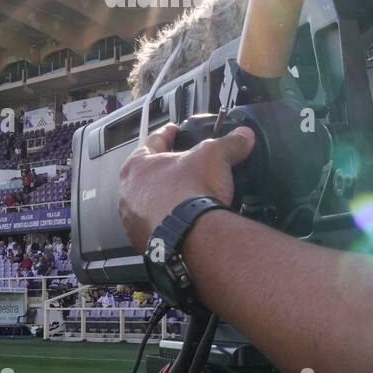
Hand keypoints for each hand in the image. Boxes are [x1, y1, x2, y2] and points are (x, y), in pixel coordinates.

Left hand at [117, 121, 255, 250]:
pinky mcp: (144, 241)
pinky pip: (155, 225)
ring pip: (149, 202)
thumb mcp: (215, 156)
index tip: (173, 130)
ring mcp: (134, 219)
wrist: (192, 236)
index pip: (153, 141)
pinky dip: (167, 221)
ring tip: (183, 197)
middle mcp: (129, 193)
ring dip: (163, 198)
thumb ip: (229, 143)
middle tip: (182, 167)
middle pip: (148, 174)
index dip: (167, 134)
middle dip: (165, 169)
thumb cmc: (190, 194)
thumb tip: (243, 136)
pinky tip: (182, 220)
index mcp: (137, 166)